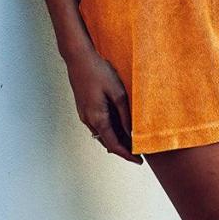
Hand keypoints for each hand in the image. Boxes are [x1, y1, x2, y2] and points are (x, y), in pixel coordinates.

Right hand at [64, 48, 142, 163]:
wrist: (78, 58)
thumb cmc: (98, 72)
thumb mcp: (118, 93)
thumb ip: (125, 115)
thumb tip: (132, 133)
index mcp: (97, 118)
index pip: (114, 145)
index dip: (127, 155)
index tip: (139, 161)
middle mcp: (88, 120)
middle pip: (107, 142)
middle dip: (123, 148)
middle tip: (140, 151)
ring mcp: (84, 114)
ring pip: (102, 134)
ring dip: (116, 138)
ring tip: (133, 139)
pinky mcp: (84, 108)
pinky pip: (98, 125)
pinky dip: (110, 129)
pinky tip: (120, 124)